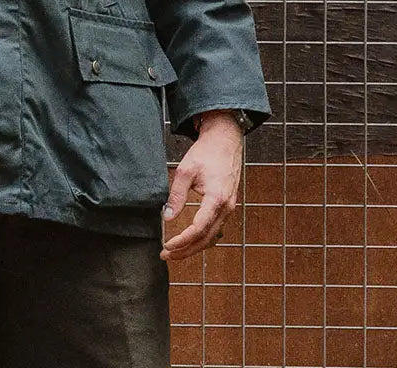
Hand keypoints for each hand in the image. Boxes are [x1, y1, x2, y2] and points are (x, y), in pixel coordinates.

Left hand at [160, 110, 243, 260]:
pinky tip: (190, 240)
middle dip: (186, 250)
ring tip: (175, 252)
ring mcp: (229, 207)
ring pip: (212, 236)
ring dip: (194, 246)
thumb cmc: (207, 152)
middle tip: (167, 256)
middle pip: (207, 238)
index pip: (199, 228)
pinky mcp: (228, 205)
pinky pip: (216, 228)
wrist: (226, 140)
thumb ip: (176, 194)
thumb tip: (167, 216)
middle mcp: (227, 207)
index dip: (183, 241)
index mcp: (217, 198)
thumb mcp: (186, 170)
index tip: (167, 246)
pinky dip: (203, 237)